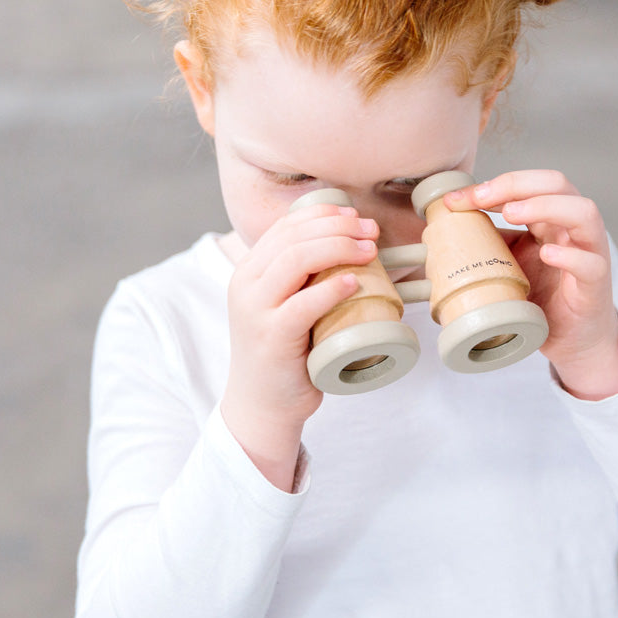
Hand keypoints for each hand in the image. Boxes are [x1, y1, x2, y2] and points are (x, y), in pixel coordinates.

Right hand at [221, 202, 378, 489]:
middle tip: (371, 232)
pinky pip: (303, 303)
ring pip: (296, 260)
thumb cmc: (283, 353)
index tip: (355, 216)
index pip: (284, 226)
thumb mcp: (283, 305)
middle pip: (293, 237)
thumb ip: (300, 278)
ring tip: (370, 251)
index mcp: (248, 271)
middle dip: (338, 227)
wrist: (261, 402)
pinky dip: (331, 288)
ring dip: (339, 248)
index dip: (323, 214)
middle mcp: (245, 284)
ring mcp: (255, 310)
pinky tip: (354, 282)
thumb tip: (348, 243)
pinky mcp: (271, 336)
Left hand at [445, 170, 617, 399]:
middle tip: (481, 198)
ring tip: (511, 214)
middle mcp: (571, 229)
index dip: (492, 186)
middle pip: (557, 184)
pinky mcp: (595, 285)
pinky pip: (591, 263)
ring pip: (583, 213)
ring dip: (545, 206)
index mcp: (548, 219)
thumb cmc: (541, 295)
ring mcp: (588, 253)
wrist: (568, 339)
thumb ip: (488, 241)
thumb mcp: (507, 262)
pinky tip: (547, 254)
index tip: (455, 200)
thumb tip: (445, 229)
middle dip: (516, 184)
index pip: (527, 186)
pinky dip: (570, 255)